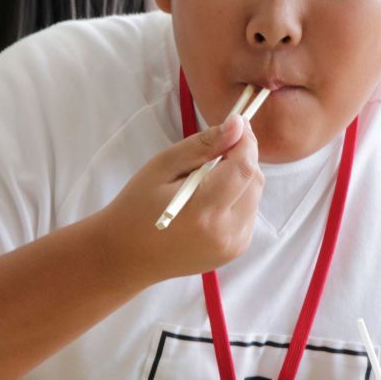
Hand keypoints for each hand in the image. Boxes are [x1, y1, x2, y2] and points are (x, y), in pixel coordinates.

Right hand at [98, 114, 263, 283]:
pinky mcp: (235, 250)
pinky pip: (248, 212)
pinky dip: (237, 197)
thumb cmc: (136, 208)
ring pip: (255, 195)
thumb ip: (203, 145)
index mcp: (204, 211)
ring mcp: (233, 245)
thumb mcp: (163, 166)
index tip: (237, 122)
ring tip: (206, 179)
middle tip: (215, 151)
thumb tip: (237, 125)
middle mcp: (226, 232)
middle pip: (254, 180)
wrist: (126, 257)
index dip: (246, 140)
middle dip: (242, 158)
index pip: (244, 167)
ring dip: (240, 178)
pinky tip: (210, 199)